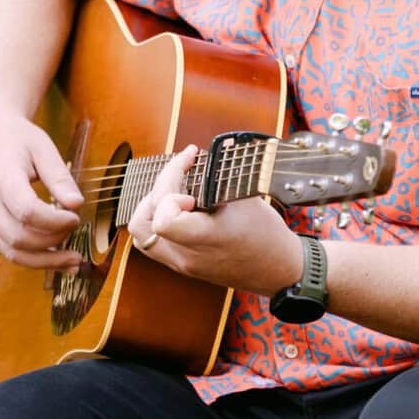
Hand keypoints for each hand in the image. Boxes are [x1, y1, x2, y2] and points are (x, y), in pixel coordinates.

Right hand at [0, 109, 82, 268]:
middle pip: (18, 236)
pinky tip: (57, 259)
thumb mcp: (43, 148)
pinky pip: (9, 250)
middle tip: (76, 228)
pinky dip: (34, 259)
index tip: (75, 216)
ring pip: (12, 251)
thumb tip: (77, 205)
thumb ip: (59, 177)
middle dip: (53, 240)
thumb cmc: (18, 138)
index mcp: (0, 176)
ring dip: (45, 260)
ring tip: (74, 260)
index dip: (54, 220)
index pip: (26, 210)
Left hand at [126, 145, 304, 295]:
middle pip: (144, 219)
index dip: (171, 194)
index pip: (164, 220)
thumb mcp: (247, 197)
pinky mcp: (181, 265)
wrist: (278, 270)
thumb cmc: (266, 233)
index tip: (192, 189)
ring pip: (141, 232)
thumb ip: (219, 175)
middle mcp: (187, 256)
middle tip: (183, 173)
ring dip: (151, 205)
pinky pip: (151, 241)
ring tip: (175, 190)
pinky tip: (177, 205)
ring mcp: (181, 264)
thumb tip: (206, 149)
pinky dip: (157, 219)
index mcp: (206, 239)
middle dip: (159, 189)